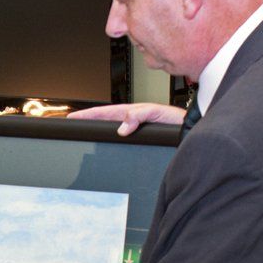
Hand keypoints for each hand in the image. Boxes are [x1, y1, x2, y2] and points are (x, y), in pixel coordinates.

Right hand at [68, 103, 184, 135]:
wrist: (190, 131)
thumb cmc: (177, 120)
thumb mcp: (158, 113)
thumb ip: (139, 116)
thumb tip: (122, 127)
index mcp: (132, 113)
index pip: (104, 112)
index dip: (88, 115)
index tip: (73, 117)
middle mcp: (130, 122)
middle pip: (103, 123)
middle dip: (87, 123)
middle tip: (72, 126)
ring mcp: (133, 132)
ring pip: (110, 133)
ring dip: (97, 135)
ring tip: (83, 139)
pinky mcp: (138, 143)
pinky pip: (119, 144)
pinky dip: (109, 145)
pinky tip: (104, 150)